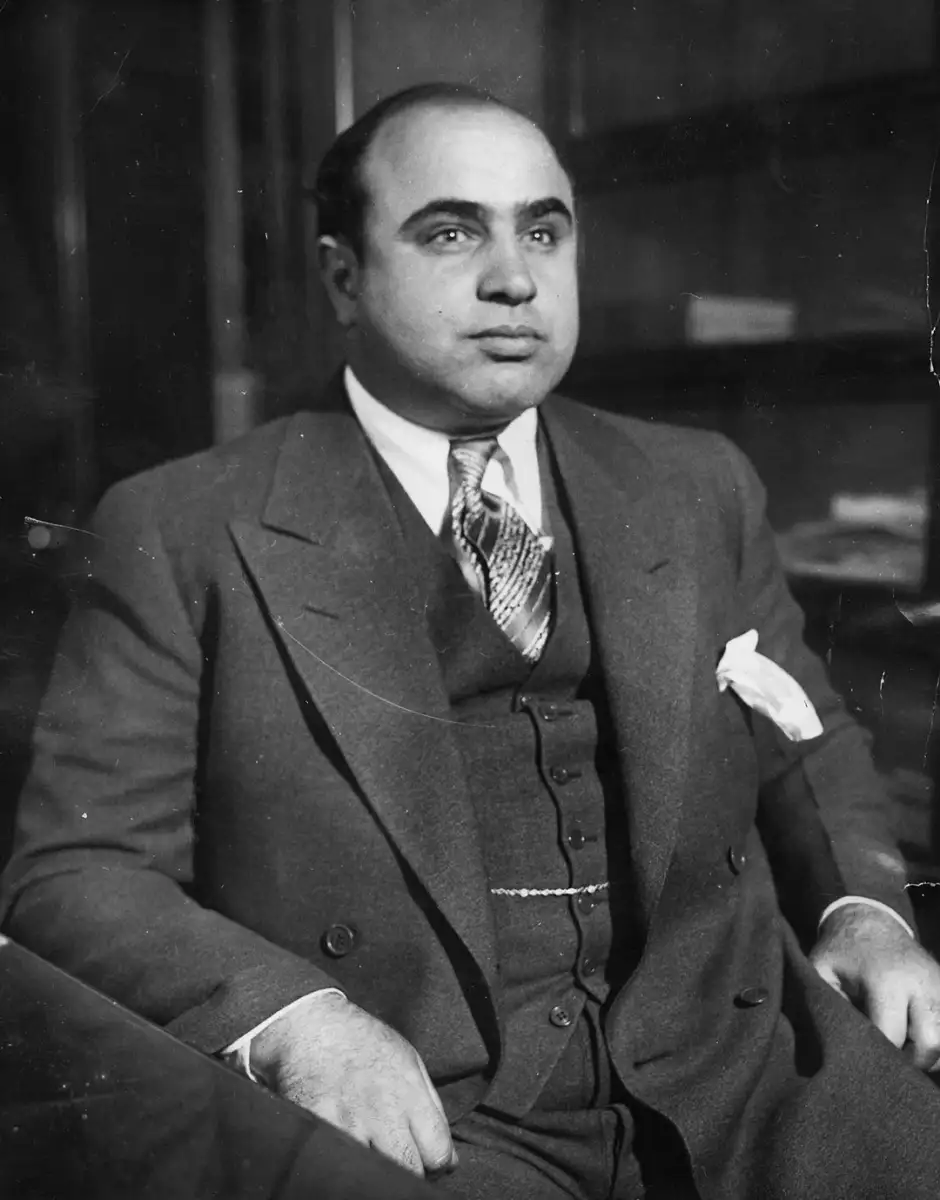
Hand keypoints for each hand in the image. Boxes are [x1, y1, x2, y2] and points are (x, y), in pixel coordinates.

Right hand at [250, 991, 457, 1177]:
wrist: (313, 1025)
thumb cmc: (365, 1044)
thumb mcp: (410, 1062)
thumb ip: (431, 1109)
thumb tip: (448, 1161)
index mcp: (409, 1092)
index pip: (439, 1153)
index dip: (437, 1166)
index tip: (427, 1163)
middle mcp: (381, 1108)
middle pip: (408, 1170)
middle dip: (409, 1175)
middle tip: (400, 1164)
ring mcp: (347, 1120)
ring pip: (372, 1174)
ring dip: (375, 1174)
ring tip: (372, 1159)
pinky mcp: (317, 1125)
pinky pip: (336, 1163)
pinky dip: (342, 1165)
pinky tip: (344, 1153)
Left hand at [810, 902, 939, 1070]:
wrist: (872, 920)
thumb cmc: (842, 952)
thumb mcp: (822, 971)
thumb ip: (829, 1004)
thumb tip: (841, 1043)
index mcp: (886, 980)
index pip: (892, 1036)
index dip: (876, 1054)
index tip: (862, 1056)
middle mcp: (920, 984)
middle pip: (930, 1044)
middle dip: (910, 1060)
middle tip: (887, 1058)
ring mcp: (939, 986)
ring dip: (926, 1051)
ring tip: (901, 1044)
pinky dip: (935, 1037)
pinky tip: (914, 1034)